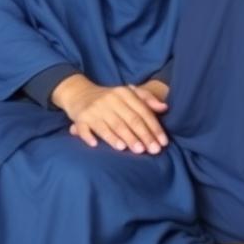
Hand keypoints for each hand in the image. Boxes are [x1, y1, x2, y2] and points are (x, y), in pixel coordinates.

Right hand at [53, 75, 168, 153]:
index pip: (142, 112)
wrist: (79, 93)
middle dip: (142, 136)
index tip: (163, 142)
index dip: (154, 127)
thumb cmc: (109, 99)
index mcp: (123, 93)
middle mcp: (109, 99)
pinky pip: (85, 129)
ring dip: (122, 138)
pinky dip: (89, 136)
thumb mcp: (128, 93)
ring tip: (133, 149)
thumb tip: (164, 108)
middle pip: (129, 120)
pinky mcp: (80, 118)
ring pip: (111, 125)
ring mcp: (94, 109)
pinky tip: (96, 145)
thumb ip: (146, 99)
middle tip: (152, 150)